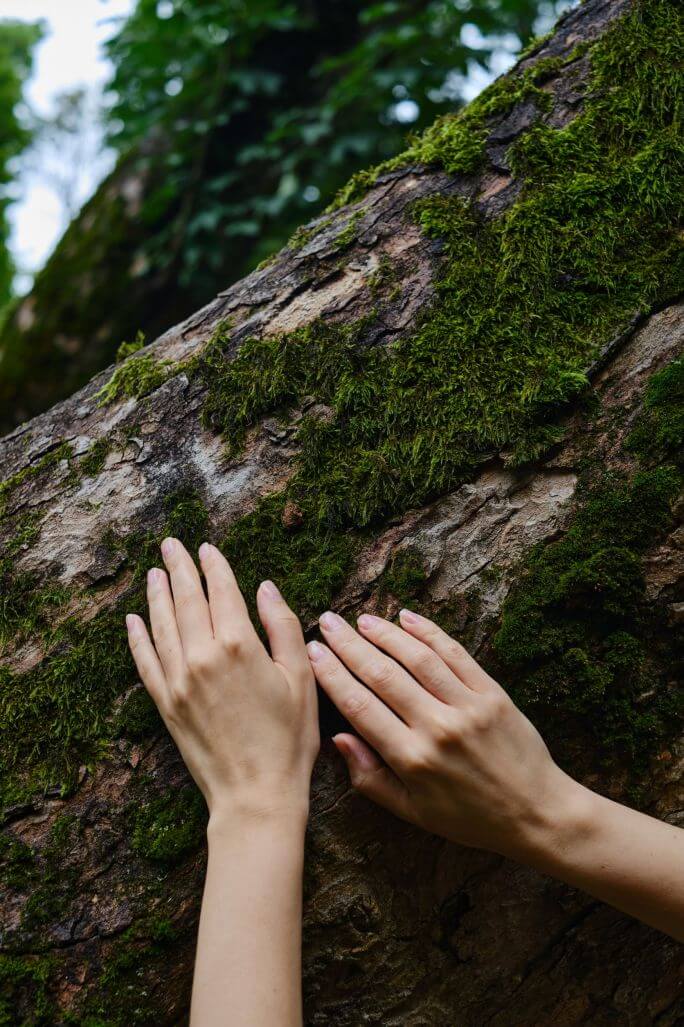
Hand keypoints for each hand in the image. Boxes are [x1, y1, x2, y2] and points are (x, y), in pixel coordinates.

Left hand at [126, 539, 318, 824]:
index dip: (214, 566)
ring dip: (156, 595)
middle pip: (186, 600)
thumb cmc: (289, 739)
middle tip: (171, 544)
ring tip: (154, 572)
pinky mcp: (165, 704)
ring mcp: (178, 680)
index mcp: (239, 644)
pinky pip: (145, 661)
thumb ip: (283, 626)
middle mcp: (201, 656)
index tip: (208, 547)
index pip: (221, 591)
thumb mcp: (301, 678)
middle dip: (178, 568)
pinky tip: (133, 621)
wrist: (255, 795)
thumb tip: (265, 587)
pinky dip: (138, 638)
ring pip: (161, 625)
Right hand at [307, 608, 577, 858]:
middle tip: (328, 622)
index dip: (332, 675)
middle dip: (350, 645)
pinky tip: (407, 618)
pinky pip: (455, 655)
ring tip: (362, 619)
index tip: (314, 652)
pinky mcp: (492, 694)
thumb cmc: (470, 818)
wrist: (537, 813)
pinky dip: (429, 633)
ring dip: (386, 634)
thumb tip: (338, 739)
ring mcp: (467, 707)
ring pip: (418, 659)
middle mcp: (437, 728)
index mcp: (412, 759)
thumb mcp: (413, 812)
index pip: (359, 707)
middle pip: (383, 675)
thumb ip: (370, 778)